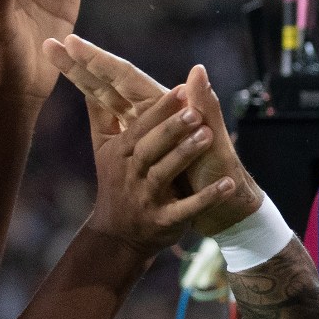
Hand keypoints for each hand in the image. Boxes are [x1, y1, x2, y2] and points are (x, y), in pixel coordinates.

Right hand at [46, 35, 260, 234]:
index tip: (182, 89)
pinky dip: (207, 198)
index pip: (140, 126)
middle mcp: (132, 173)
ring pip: (165, 174)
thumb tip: (89, 83)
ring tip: (209, 135)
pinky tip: (229, 184)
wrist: (117, 235)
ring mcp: (147, 198)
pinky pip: (187, 209)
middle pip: (150, 148)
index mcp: (121, 152)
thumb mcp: (104, 150)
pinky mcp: (163, 221)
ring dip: (186, 155)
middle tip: (195, 110)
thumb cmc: (116, 183)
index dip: (160, 109)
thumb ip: (101, 117)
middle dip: (171, 128)